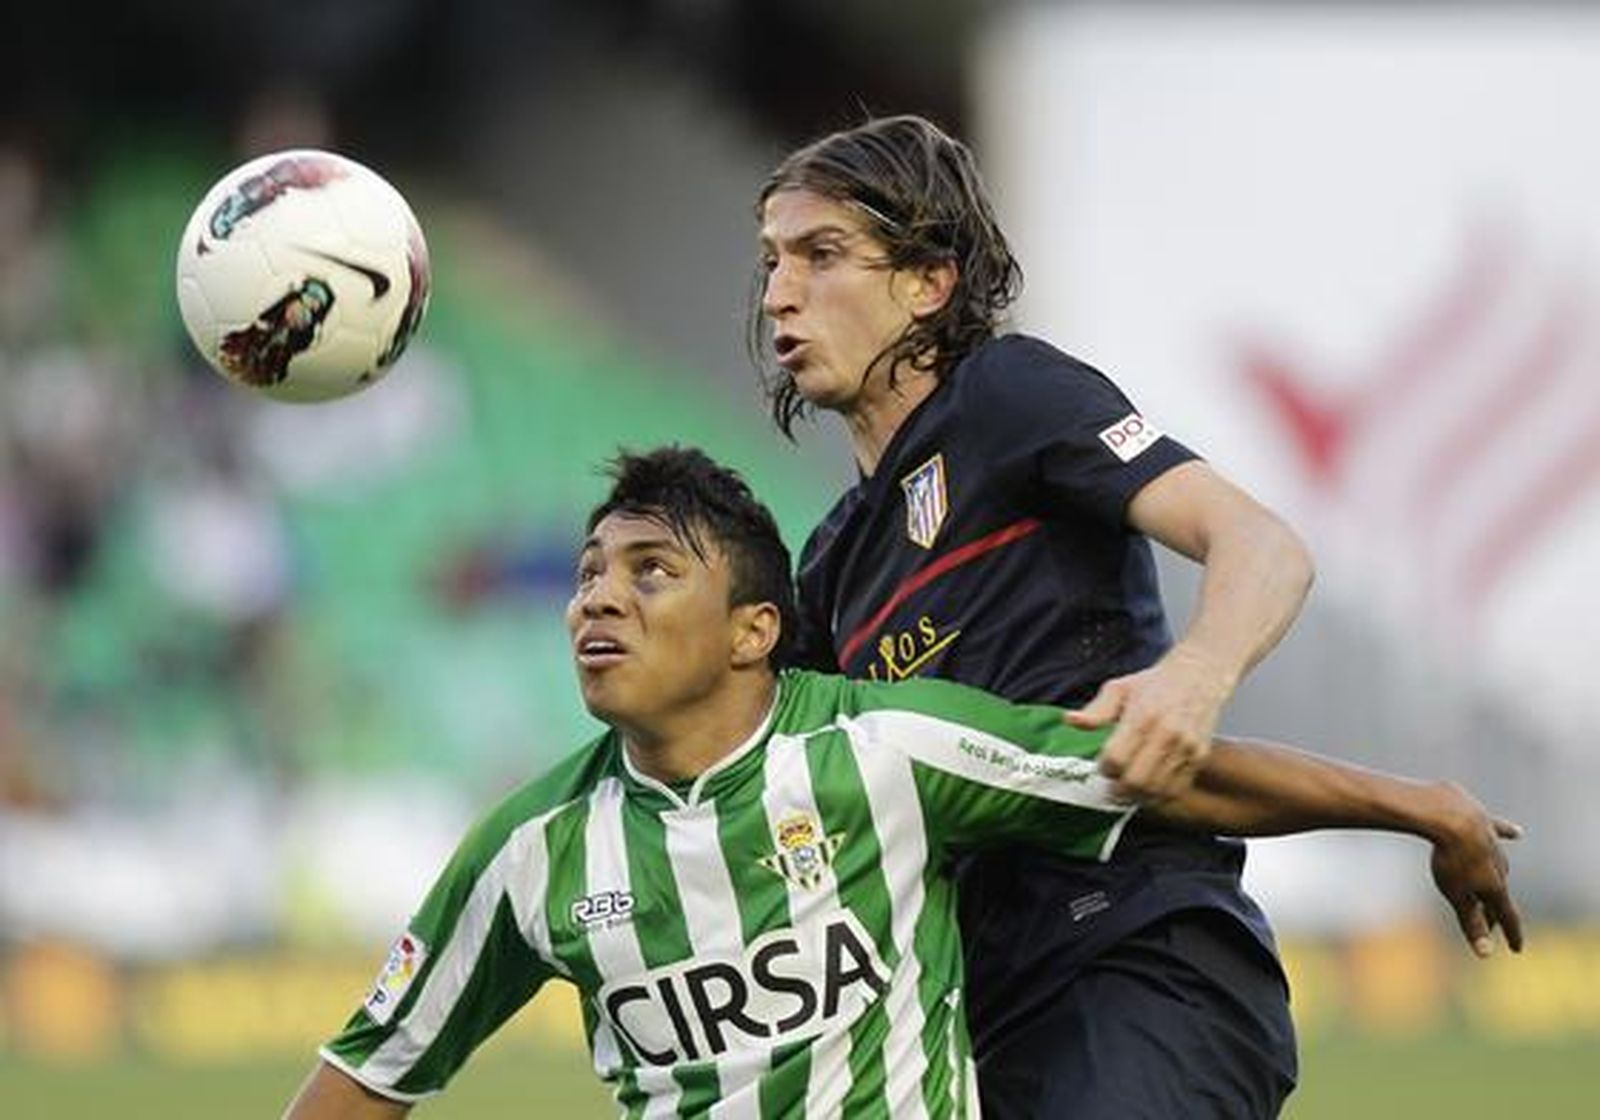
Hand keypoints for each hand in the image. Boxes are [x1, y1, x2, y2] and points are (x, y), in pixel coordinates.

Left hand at [1066, 647, 1232, 800]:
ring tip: (1127, 791)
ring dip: (1138, 796)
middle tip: (1111, 788)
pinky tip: (1148, 790)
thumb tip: (1070, 721)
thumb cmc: (1153, 684)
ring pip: (1156, 790)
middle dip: (1118, 790)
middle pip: (1136, 780)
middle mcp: (1167, 734)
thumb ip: (1096, 710)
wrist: (1197, 677)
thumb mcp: (1119, 689)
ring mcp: (1185, 748)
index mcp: (1143, 716)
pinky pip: (1177, 790)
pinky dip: (1159, 796)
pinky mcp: (1198, 757)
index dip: (1104, 768)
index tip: (1102, 766)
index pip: (1116, 758)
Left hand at [1425, 782, 1524, 957]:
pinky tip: (1517, 834)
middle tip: (1487, 925)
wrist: (1452, 816)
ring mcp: (1493, 844)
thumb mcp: (1458, 896)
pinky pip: (1498, 831)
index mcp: (1495, 887)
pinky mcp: (1484, 823)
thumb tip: (1486, 954)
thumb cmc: (1451, 859)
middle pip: (1498, 893)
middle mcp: (1500, 867)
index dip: (1511, 934)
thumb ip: (1472, 923)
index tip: (1517, 948)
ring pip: (1497, 866)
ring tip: (1493, 888)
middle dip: (1493, 911)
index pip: (1507, 916)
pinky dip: (1506, 833)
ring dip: (1495, 879)